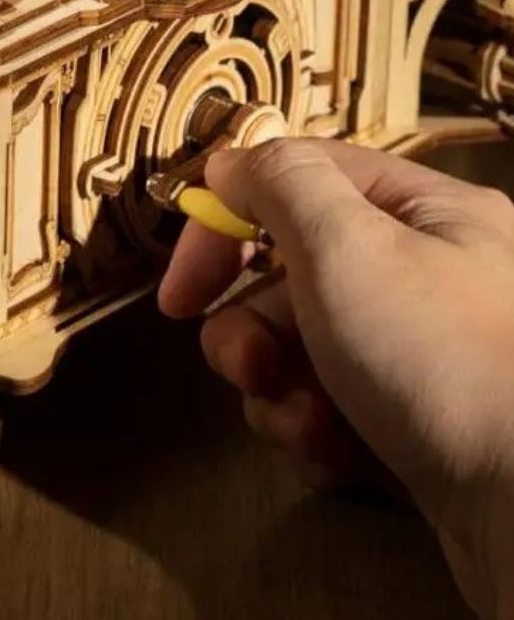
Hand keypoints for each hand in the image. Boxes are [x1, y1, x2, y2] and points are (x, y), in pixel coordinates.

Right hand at [158, 138, 513, 619]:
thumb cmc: (438, 358)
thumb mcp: (347, 245)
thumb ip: (281, 184)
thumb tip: (230, 162)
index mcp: (429, 213)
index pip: (304, 181)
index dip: (230, 222)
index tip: (182, 285)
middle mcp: (432, 277)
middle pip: (295, 276)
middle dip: (252, 328)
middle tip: (244, 366)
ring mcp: (428, 359)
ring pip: (306, 353)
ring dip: (280, 390)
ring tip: (305, 425)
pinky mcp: (422, 431)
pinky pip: (336, 413)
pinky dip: (318, 434)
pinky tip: (335, 458)